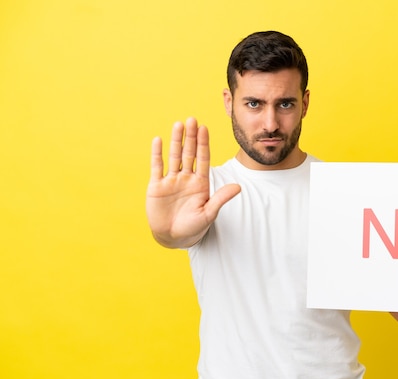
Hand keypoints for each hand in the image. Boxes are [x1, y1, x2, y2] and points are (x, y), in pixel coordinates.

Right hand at [146, 117, 240, 247]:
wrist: (174, 238)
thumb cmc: (194, 227)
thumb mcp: (209, 213)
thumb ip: (221, 199)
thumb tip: (238, 187)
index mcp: (200, 182)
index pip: (203, 158)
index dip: (203, 143)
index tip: (204, 128)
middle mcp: (186, 178)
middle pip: (189, 153)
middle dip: (191, 137)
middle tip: (192, 119)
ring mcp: (171, 181)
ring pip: (174, 156)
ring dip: (175, 141)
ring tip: (178, 124)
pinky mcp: (156, 186)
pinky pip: (157, 167)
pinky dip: (157, 154)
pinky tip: (158, 140)